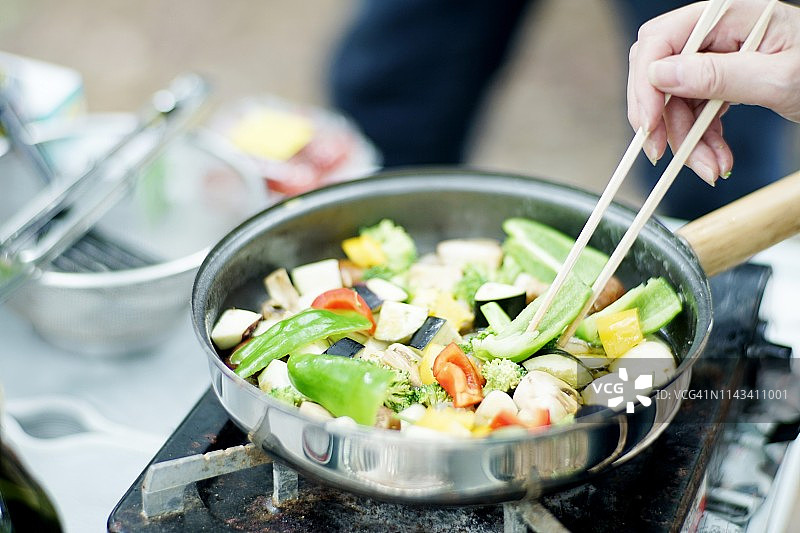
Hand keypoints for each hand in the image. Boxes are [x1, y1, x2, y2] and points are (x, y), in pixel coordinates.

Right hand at [627, 0, 799, 184]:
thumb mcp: (778, 79)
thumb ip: (718, 75)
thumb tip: (660, 75)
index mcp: (729, 15)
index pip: (660, 40)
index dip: (646, 83)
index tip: (648, 125)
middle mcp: (716, 33)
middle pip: (659, 73)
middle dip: (660, 119)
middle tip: (661, 153)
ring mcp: (717, 57)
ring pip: (674, 101)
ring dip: (684, 140)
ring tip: (709, 168)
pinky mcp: (721, 81)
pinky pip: (694, 113)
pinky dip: (700, 141)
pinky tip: (717, 159)